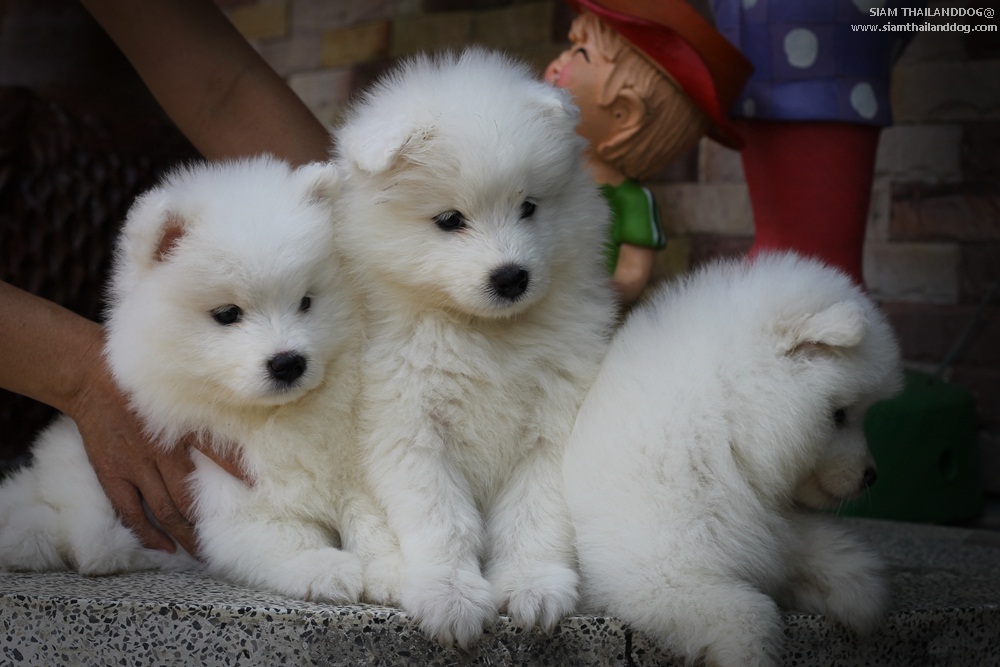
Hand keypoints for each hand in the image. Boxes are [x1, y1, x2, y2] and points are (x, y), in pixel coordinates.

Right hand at [71, 338, 248, 555]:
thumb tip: (239, 415)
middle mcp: (160, 452)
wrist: (92, 379)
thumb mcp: (179, 394)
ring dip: (183, 534)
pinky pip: (130, 511)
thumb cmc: (141, 386)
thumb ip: (203, 411)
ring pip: (164, 510)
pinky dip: (147, 532)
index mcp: (180, 429)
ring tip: (200, 553)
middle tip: (227, 541)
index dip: (238, 474)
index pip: (218, 455)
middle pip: (189, 497)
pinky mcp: (113, 474)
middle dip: (208, 523)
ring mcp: (135, 466)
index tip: (256, 491)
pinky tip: (163, 548)